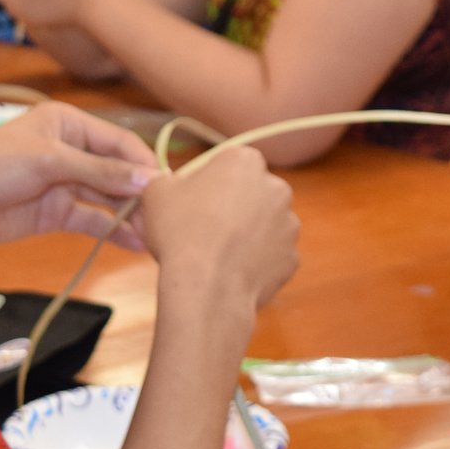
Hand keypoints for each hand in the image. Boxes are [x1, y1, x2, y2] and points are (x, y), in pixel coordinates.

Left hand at [0, 104, 157, 272]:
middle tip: (166, 218)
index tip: (166, 188)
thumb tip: (148, 180)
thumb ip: (100, 172)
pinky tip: (134, 243)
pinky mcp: (56, 212)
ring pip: (107, 197)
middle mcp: (69, 149)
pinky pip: (92, 220)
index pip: (117, 141)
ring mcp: (63, 182)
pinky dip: (111, 230)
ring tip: (155, 235)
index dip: (142, 163)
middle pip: (116, 170)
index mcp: (66, 122)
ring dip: (129, 215)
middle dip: (139, 193)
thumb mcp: (48, 161)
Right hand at [139, 147, 300, 312]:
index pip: (229, 164)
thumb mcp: (156, 192)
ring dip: (248, 234)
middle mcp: (277, 187)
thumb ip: (165, 179)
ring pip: (266, 225)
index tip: (194, 202)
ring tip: (219, 253)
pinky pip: (272, 256)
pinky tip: (233, 271)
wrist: (207, 286)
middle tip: (205, 228)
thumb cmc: (181, 232)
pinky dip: (257, 262)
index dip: (210, 183)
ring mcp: (289, 224)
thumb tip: (168, 184)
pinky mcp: (292, 257)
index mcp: (246, 161)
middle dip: (234, 206)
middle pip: (252, 193)